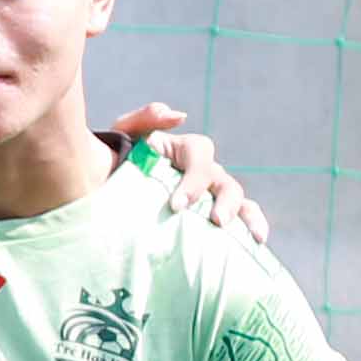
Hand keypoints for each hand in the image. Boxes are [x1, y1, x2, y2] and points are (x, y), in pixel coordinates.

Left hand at [115, 104, 266, 244]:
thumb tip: (179, 115)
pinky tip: (257, 244)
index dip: (194, 179)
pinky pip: (239, 219)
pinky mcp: (209, 215)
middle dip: (225, 200)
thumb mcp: (122, 138)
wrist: (103, 191)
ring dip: (247, 215)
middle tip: (217, 221)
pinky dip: (252, 228)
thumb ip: (143, 119)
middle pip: (224, 180)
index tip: (176, 206)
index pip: (201, 154)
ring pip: (237, 199)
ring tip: (251, 237)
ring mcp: (209, 194)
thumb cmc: (112, 162)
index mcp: (184, 150)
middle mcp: (202, 171)